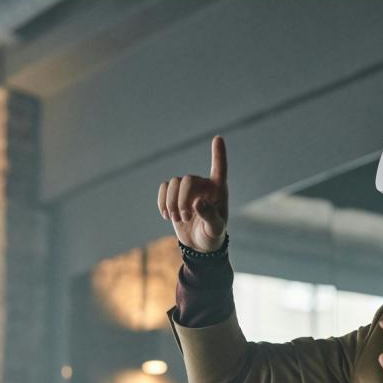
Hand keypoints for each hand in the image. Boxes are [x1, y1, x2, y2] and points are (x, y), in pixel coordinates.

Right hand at [158, 135, 228, 252]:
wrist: (200, 244)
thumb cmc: (212, 235)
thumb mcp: (215, 229)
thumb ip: (209, 216)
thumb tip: (197, 202)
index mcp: (218, 190)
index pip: (220, 168)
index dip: (218, 153)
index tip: (218, 138)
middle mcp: (203, 185)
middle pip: (186, 180)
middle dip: (182, 200)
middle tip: (185, 218)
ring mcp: (188, 188)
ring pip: (173, 183)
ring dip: (171, 203)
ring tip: (177, 220)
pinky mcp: (174, 194)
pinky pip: (163, 188)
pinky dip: (162, 202)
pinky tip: (167, 216)